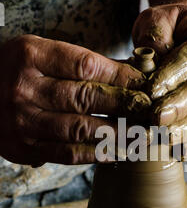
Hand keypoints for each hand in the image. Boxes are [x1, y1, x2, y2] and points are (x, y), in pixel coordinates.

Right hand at [0, 35, 149, 164]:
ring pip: (80, 129)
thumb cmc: (15, 71)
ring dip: (117, 133)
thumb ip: (79, 63)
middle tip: (151, 110)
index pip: (86, 66)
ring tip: (141, 134)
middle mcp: (23, 88)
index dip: (121, 76)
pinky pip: (66, 153)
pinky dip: (96, 154)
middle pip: (85, 97)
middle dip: (125, 105)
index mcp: (30, 55)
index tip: (145, 83)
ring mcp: (21, 121)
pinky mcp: (22, 148)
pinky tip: (117, 152)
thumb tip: (130, 73)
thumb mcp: (39, 53)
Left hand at [133, 4, 186, 157]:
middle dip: (178, 107)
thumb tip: (149, 59)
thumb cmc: (174, 28)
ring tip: (158, 138)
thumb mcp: (161, 18)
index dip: (173, 74)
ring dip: (181, 130)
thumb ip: (155, 34)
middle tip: (155, 118)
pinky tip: (177, 153)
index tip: (152, 89)